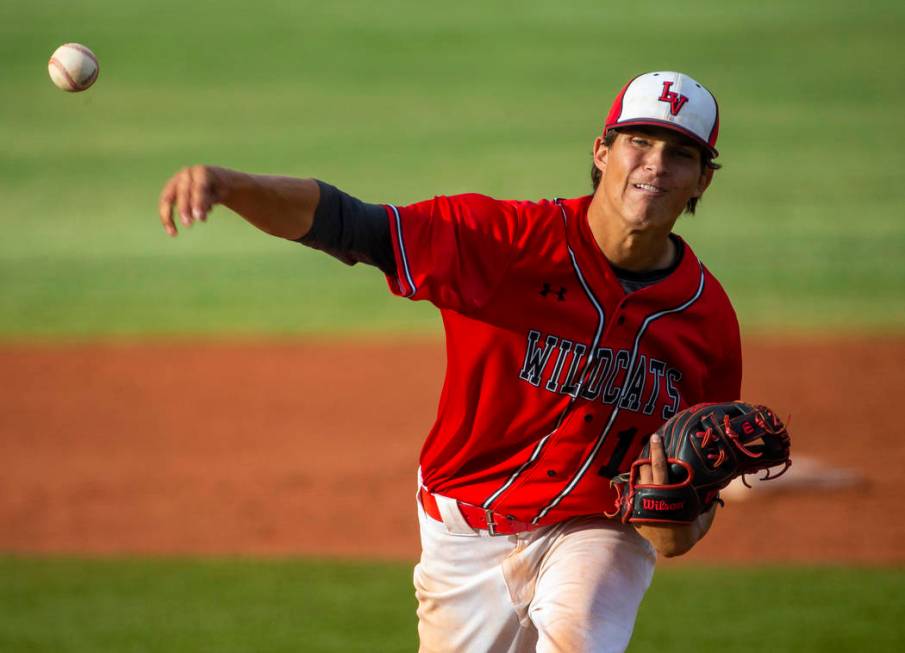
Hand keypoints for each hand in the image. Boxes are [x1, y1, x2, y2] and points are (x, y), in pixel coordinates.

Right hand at [158, 165, 229, 236]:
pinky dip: (166, 218)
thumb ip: (208, 201)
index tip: (200, 219)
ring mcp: (176, 180)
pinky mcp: (170, 190)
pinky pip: (165, 204)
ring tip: (174, 233)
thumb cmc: (220, 188)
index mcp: (202, 171)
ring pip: (167, 198)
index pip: (199, 187)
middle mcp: (186, 174)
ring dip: (168, 216)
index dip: (198, 203)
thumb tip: (198, 216)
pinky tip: (173, 232)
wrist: (214, 180)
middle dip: (184, 209)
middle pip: (182, 192)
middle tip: (188, 225)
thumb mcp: (220, 194)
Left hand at [633, 433, 716, 556]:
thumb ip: (707, 498)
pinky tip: (645, 469)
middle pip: (646, 468)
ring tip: (650, 452)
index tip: (657, 438)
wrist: (672, 546)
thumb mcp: (702, 514)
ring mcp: (640, 501)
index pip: (660, 468)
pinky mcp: (635, 506)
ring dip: (644, 464)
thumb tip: (718, 483)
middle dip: (650, 452)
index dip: (658, 452)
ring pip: (639, 476)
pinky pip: (634, 486)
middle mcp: (651, 495)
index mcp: (668, 494)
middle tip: (654, 438)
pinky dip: (640, 478)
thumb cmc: (689, 528)